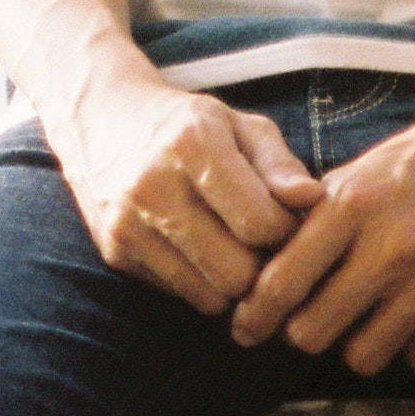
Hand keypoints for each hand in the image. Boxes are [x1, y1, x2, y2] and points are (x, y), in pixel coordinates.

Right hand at [53, 73, 323, 314]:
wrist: (100, 118)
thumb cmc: (188, 125)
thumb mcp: (240, 127)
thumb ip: (280, 165)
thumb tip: (314, 199)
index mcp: (192, 142)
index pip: (260, 225)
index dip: (286, 233)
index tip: (285, 222)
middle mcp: (153, 184)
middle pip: (237, 273)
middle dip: (263, 269)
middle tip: (266, 249)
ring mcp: (128, 223)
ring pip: (211, 297)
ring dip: (235, 285)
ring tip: (238, 252)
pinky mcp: (115, 252)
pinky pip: (182, 296)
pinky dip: (203, 285)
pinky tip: (203, 254)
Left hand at [233, 73, 414, 370]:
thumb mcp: (361, 172)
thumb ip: (315, 220)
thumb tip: (267, 272)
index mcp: (352, 206)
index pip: (280, 283)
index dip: (254, 315)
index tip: (246, 327)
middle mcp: (390, 247)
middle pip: (313, 333)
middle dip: (303, 333)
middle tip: (311, 321)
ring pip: (363, 357)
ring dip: (356, 344)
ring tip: (364, 320)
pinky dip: (409, 346)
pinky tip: (413, 317)